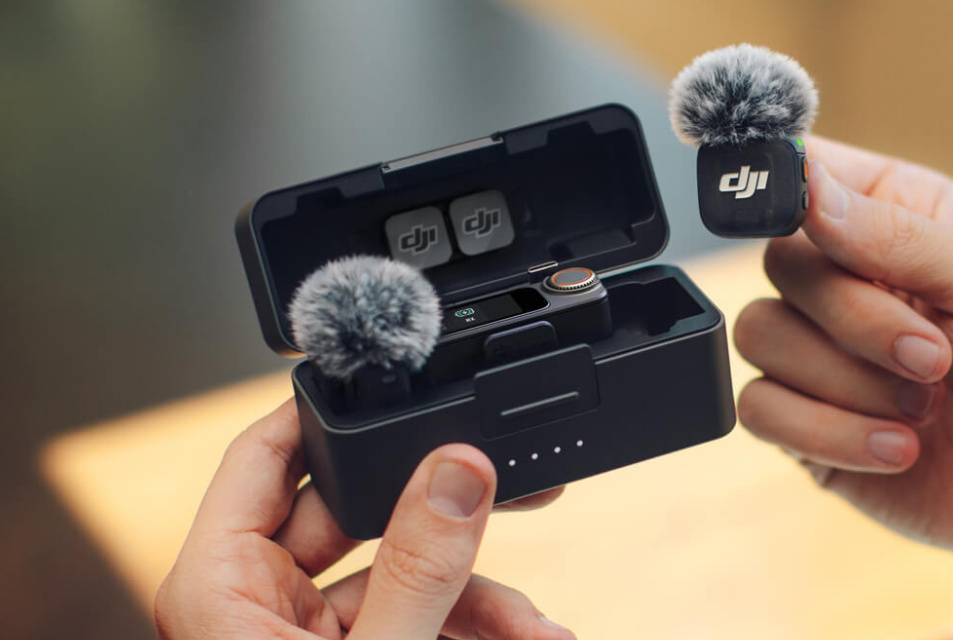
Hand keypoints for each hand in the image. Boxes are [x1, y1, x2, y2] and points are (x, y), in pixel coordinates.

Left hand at [155, 399, 573, 639]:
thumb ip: (417, 568)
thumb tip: (457, 470)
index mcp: (220, 586)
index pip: (266, 453)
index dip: (331, 412)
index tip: (405, 387)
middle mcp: (257, 598)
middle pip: (357, 509)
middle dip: (446, 518)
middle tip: (512, 492)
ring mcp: (306, 632)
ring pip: (402, 568)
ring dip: (480, 593)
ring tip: (542, 629)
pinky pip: (417, 616)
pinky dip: (473, 629)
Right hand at [734, 137, 952, 637]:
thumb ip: (897, 233)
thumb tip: (806, 190)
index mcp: (886, 215)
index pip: (802, 172)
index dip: (779, 182)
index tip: (805, 216)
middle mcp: (839, 278)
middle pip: (778, 263)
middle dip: (857, 319)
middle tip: (935, 357)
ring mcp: (812, 351)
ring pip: (759, 335)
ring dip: (850, 382)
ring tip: (924, 408)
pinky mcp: (798, 422)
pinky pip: (759, 409)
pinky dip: (832, 433)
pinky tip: (898, 448)